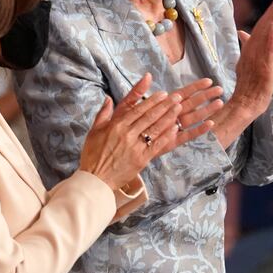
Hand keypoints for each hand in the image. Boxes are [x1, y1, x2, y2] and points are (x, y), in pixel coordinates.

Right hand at [79, 73, 215, 190]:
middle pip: (150, 116)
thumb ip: (103, 113)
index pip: (138, 109)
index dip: (152, 100)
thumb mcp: (94, 131)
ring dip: (169, 117)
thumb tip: (109, 98)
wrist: (96, 179)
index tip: (163, 94)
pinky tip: (175, 129)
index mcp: (116, 125)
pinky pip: (156, 145)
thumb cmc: (93, 155)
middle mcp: (127, 134)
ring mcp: (135, 147)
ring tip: (179, 108)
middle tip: (177, 97)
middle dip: (165, 105)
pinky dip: (166, 136)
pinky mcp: (141, 159)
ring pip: (155, 129)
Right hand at [229, 0, 272, 117]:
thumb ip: (245, 47)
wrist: (244, 104)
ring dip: (272, 19)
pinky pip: (267, 51)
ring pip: (264, 36)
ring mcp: (257, 60)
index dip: (267, 15)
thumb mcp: (244, 63)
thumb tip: (242, 32)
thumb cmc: (247, 86)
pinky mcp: (264, 68)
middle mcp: (251, 52)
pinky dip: (271, 38)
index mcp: (248, 51)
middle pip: (261, 28)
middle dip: (272, 12)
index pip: (258, 29)